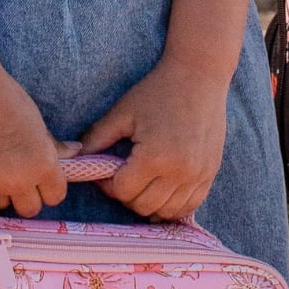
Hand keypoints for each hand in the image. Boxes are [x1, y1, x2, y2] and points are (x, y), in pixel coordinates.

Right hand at [0, 66, 78, 218]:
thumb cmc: (4, 99)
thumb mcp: (36, 122)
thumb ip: (53, 146)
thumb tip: (77, 152)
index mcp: (44, 164)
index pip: (54, 197)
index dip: (46, 188)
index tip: (36, 178)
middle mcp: (20, 180)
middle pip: (29, 209)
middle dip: (22, 195)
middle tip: (10, 175)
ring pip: (0, 206)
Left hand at [78, 57, 227, 221]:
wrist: (199, 76)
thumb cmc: (157, 91)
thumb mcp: (123, 112)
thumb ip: (97, 138)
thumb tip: (77, 158)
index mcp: (155, 157)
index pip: (123, 191)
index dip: (108, 184)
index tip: (106, 171)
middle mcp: (179, 172)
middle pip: (143, 206)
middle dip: (127, 195)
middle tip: (122, 176)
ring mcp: (198, 175)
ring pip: (167, 212)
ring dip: (150, 203)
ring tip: (142, 182)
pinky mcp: (210, 174)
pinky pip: (190, 206)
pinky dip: (173, 204)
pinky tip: (162, 190)